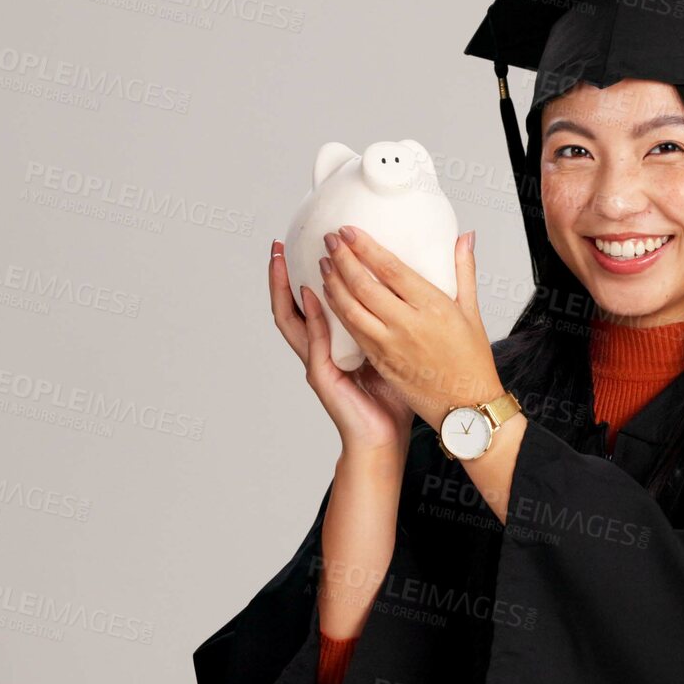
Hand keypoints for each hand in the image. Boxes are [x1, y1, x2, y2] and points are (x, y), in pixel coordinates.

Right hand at [266, 239, 413, 455]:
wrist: (385, 438)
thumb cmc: (390, 397)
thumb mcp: (389, 349)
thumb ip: (387, 319)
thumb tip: (404, 286)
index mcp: (332, 342)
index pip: (309, 301)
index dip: (299, 274)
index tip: (298, 246)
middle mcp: (318, 349)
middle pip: (289, 306)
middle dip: (281, 275)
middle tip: (279, 246)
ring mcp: (317, 362)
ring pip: (291, 321)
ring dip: (284, 289)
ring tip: (281, 262)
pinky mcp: (322, 376)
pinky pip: (313, 343)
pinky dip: (311, 317)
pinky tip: (311, 296)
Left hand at [319, 225, 499, 428]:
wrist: (466, 407)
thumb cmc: (472, 361)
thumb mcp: (472, 312)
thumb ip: (464, 271)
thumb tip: (464, 238)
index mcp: (434, 307)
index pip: (390, 269)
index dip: (365, 248)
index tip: (349, 232)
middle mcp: (408, 325)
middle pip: (364, 286)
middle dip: (342, 260)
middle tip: (330, 241)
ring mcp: (391, 345)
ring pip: (351, 309)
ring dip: (333, 284)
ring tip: (325, 264)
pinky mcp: (381, 362)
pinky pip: (352, 332)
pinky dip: (337, 311)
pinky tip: (330, 297)